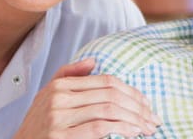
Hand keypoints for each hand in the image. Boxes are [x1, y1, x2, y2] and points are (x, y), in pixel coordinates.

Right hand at [14, 58, 160, 138]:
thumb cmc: (38, 127)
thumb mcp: (47, 98)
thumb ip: (68, 76)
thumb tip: (93, 60)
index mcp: (59, 86)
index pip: (106, 82)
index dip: (132, 92)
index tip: (147, 105)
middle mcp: (58, 98)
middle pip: (111, 95)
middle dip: (138, 107)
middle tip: (153, 119)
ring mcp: (58, 118)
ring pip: (108, 110)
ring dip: (135, 120)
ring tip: (147, 129)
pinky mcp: (60, 137)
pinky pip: (99, 127)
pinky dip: (121, 129)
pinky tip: (133, 133)